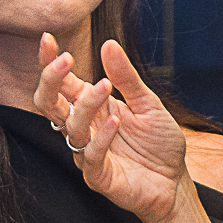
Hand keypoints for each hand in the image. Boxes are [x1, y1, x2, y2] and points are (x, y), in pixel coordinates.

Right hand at [35, 35, 191, 222]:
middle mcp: (84, 128)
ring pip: (71, 127)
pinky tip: (116, 122)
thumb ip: (127, 77)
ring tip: (105, 86)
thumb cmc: (159, 143)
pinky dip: (101, 138)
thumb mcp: (148, 103)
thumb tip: (108, 44)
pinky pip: (91, 156)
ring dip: (86, 105)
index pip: (61, 84)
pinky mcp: (98, 176)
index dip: (49, 63)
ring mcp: (87, 153)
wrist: (175, 182)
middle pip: (49, 104)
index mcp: (91, 108)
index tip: (47, 39)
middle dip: (51, 80)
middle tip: (65, 60)